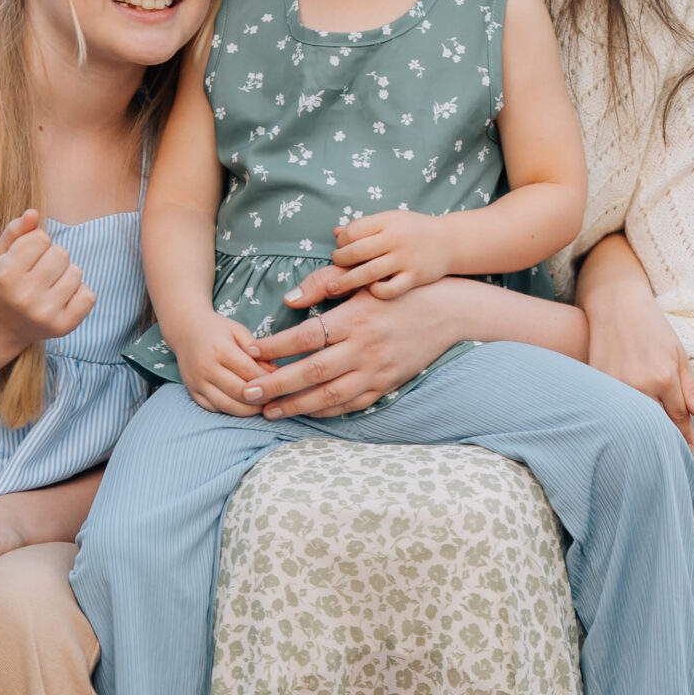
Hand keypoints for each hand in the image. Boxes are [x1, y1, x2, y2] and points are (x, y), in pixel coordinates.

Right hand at [0, 211, 95, 351]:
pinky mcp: (63, 326)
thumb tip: (34, 213)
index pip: (41, 238)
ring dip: (66, 273)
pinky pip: (88, 296)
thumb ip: (15, 231)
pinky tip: (61, 297)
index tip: (27, 257)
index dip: (36, 243)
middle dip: (52, 257)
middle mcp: (25, 296)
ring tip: (49, 284)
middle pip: (61, 253)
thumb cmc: (0, 284)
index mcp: (6, 275)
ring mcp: (45, 313)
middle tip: (39, 271)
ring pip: (76, 272)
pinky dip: (79, 293)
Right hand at [173, 311, 269, 415]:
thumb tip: (276, 372)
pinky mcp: (192, 393)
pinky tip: (245, 406)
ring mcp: (197, 382)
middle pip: (239, 392)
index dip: (269, 380)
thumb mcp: (239, 331)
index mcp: (219, 349)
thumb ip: (258, 350)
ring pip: (227, 406)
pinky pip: (215, 409)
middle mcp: (205, 367)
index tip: (282, 381)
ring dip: (248, 410)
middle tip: (277, 397)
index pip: (249, 372)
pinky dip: (232, 411)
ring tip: (263, 405)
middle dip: (262, 398)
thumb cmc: (217, 330)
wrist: (185, 331)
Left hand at [244, 282, 461, 417]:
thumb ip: (325, 285)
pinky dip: (325, 411)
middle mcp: (364, 348)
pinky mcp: (386, 385)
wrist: (447, 312)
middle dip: (276, 385)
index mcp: (354, 319)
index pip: (306, 337)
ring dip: (296, 405)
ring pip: (330, 395)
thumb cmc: (398, 293)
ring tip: (268, 411)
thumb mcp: (363, 282)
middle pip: (312, 371)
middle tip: (247, 393)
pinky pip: (351, 405)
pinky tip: (304, 412)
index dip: (276, 347)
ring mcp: (376, 370)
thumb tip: (289, 299)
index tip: (252, 352)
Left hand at [323, 210, 453, 299]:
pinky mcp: (414, 277)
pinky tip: (370, 289)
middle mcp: (395, 238)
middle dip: (339, 261)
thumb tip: (336, 233)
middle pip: (355, 252)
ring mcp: (405, 259)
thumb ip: (365, 226)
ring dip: (345, 281)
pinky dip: (374, 291)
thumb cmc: (415, 230)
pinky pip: (387, 290)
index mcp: (387, 221)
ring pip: (366, 273)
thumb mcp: (391, 220)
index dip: (341, 242)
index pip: (352, 231)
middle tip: (337, 266)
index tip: (341, 248)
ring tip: (335, 287)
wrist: (450, 241)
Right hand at [583, 279, 693, 442]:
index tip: (689, 449)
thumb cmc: (652, 328)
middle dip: (667, 439)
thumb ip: (690, 388)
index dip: (685, 435)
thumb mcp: (678, 355)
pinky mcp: (599, 383)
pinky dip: (624, 419)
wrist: (617, 305)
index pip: (678, 418)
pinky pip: (615, 409)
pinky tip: (629, 426)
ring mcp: (616, 386)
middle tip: (674, 453)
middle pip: (657, 425)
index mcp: (664, 378)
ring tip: (653, 446)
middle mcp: (640, 386)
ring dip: (645, 433)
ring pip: (634, 421)